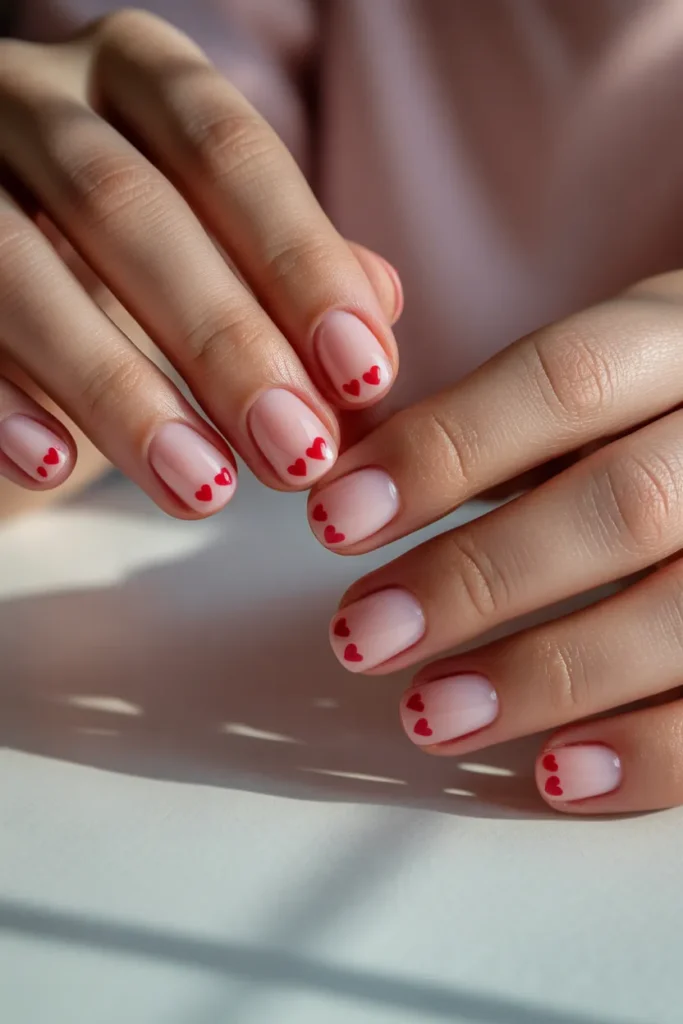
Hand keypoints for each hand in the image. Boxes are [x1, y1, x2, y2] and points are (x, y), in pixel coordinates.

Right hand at [0, 10, 398, 515]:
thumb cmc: (117, 267)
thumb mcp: (209, 253)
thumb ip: (285, 270)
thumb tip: (380, 305)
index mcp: (135, 78)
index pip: (229, 151)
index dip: (300, 263)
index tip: (363, 377)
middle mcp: (36, 96)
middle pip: (128, 206)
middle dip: (222, 338)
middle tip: (296, 452)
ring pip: (19, 264)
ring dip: (118, 387)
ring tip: (203, 487)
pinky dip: (1, 398)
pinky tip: (57, 467)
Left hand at [308, 270, 682, 814]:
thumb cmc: (648, 413)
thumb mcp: (585, 381)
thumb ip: (477, 418)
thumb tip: (340, 466)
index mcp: (678, 344)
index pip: (565, 380)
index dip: (443, 452)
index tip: (336, 518)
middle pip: (621, 506)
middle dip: (477, 578)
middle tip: (364, 633)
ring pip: (679, 614)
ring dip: (543, 677)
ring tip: (431, 715)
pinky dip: (645, 754)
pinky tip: (554, 773)